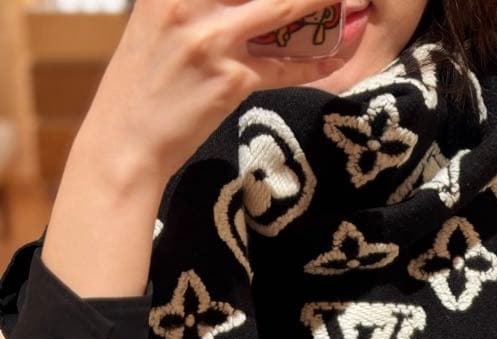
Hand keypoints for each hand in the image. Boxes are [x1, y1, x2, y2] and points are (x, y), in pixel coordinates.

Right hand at [81, 0, 346, 182]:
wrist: (125, 142)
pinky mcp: (231, 80)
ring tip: (347, 6)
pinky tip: (334, 58)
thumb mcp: (154, 26)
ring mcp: (213, 41)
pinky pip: (285, 67)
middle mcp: (188, 4)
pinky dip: (313, 63)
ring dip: (319, 4)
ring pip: (281, 10)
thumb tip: (237, 5)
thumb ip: (192, 6)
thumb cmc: (139, 88)